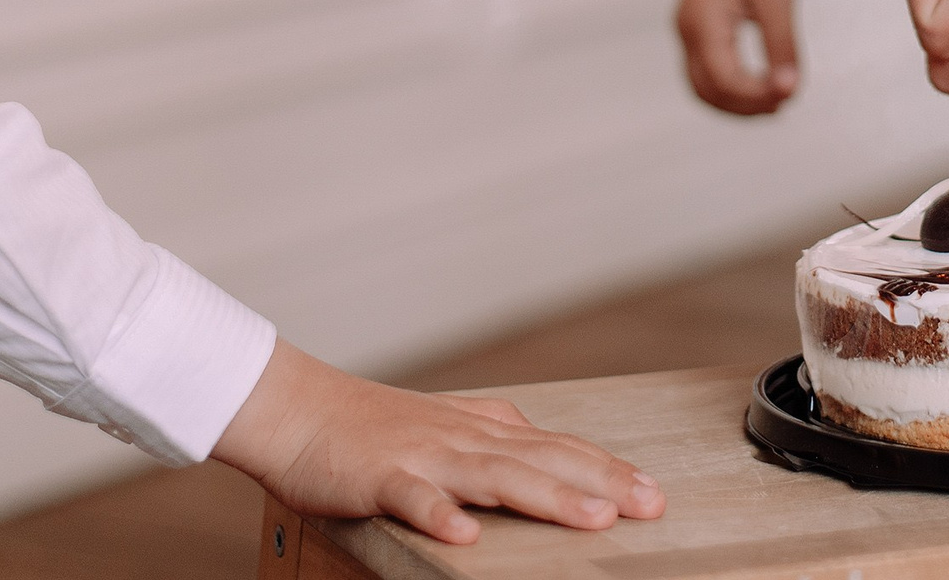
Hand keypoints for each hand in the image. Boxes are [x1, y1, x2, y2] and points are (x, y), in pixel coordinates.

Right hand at [214, 341, 663, 544]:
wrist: (296, 410)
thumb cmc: (367, 425)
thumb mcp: (443, 424)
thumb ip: (490, 434)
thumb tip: (537, 439)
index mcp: (480, 430)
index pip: (558, 447)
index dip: (607, 468)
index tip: (652, 490)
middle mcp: (462, 439)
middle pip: (543, 460)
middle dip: (601, 482)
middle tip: (649, 504)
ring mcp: (423, 456)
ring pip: (494, 476)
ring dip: (546, 496)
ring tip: (591, 518)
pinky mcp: (380, 477)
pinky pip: (414, 499)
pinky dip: (440, 516)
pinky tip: (466, 537)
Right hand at [674, 0, 799, 113]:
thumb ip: (782, 46)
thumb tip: (790, 90)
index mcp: (704, 21)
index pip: (726, 79)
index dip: (757, 96)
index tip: (791, 95)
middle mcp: (687, 28)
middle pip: (707, 91)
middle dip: (744, 106)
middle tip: (783, 105)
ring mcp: (686, 27)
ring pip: (702, 85)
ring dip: (735, 100)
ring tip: (774, 99)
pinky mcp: (695, 24)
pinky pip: (705, 68)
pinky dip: (729, 84)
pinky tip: (760, 81)